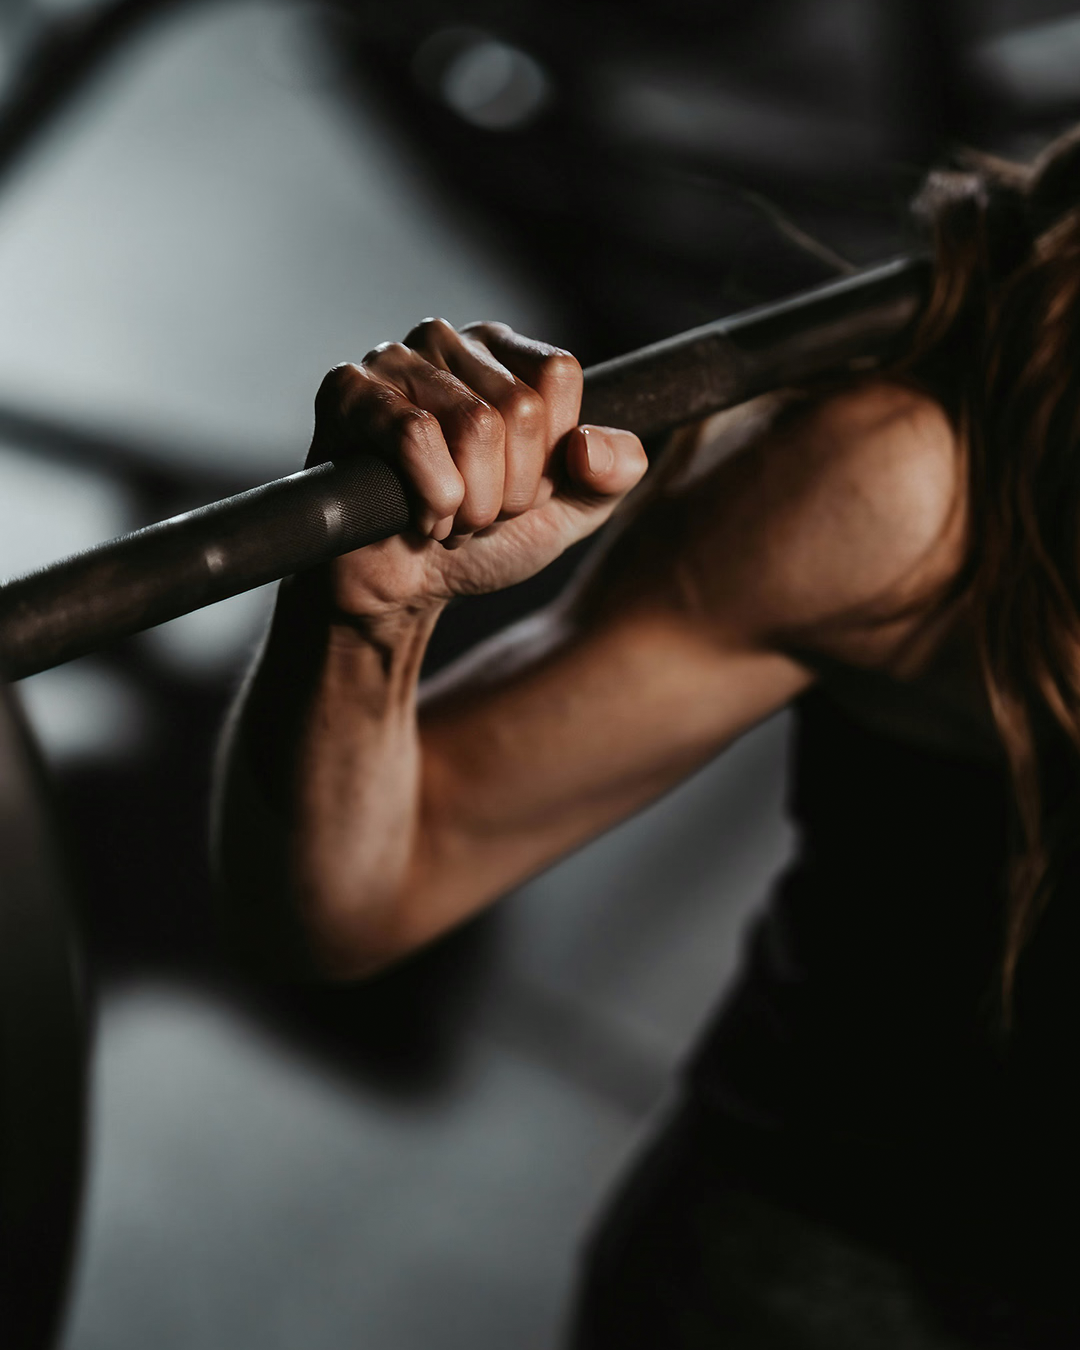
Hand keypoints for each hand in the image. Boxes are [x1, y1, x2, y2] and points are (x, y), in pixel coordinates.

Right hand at [307, 318, 647, 618]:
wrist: (407, 590)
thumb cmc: (482, 540)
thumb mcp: (568, 512)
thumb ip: (613, 474)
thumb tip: (591, 444)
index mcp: (506, 354)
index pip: (557, 377)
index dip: (545, 456)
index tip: (517, 487)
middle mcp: (450, 342)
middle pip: (517, 408)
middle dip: (505, 491)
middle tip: (474, 511)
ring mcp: (394, 360)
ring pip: (472, 425)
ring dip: (468, 503)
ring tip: (445, 514)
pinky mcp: (349, 391)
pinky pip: (413, 435)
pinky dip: (429, 497)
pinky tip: (414, 514)